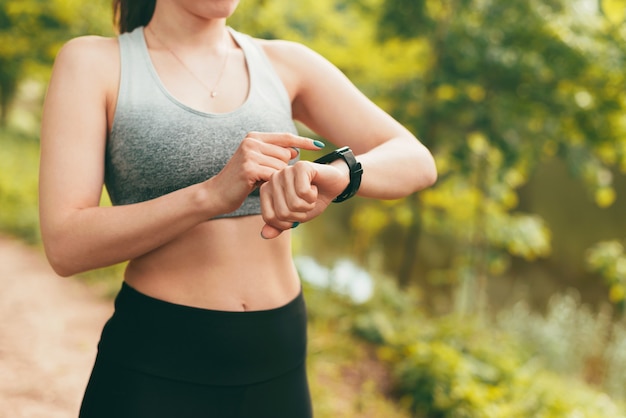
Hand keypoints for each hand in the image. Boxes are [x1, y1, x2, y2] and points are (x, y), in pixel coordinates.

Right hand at [209, 132, 324, 213]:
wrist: (216, 194)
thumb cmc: (240, 181)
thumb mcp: (258, 164)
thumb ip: (275, 155)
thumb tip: (295, 150)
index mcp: (254, 137)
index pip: (286, 137)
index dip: (303, 141)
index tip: (319, 145)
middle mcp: (252, 141)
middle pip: (286, 154)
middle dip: (282, 169)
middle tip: (265, 177)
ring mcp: (250, 154)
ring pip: (281, 166)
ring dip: (275, 178)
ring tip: (259, 181)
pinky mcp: (250, 168)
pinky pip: (274, 176)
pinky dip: (271, 183)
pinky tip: (257, 185)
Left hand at [259, 160, 349, 238]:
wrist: (331, 186)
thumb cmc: (310, 201)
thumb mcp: (294, 217)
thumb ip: (279, 226)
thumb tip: (265, 235)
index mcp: (266, 191)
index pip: (270, 218)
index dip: (287, 223)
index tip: (296, 214)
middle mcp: (272, 179)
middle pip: (283, 213)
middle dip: (300, 214)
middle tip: (305, 203)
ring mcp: (285, 171)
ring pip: (294, 204)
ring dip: (308, 205)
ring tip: (310, 195)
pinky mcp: (300, 166)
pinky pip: (303, 192)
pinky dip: (313, 196)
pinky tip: (314, 188)